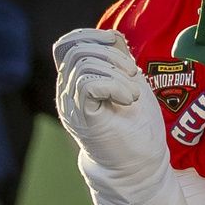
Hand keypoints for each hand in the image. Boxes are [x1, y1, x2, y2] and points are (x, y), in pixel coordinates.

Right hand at [54, 28, 167, 181]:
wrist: (138, 168)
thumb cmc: (136, 127)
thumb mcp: (129, 82)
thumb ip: (117, 59)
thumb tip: (112, 35)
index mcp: (76, 82)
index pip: (66, 45)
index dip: (91, 35)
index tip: (118, 45)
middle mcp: (67, 93)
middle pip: (75, 49)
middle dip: (111, 54)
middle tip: (133, 74)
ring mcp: (72, 106)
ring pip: (82, 64)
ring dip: (116, 71)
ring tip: (132, 92)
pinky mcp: (83, 119)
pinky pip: (88, 83)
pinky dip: (115, 85)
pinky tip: (129, 99)